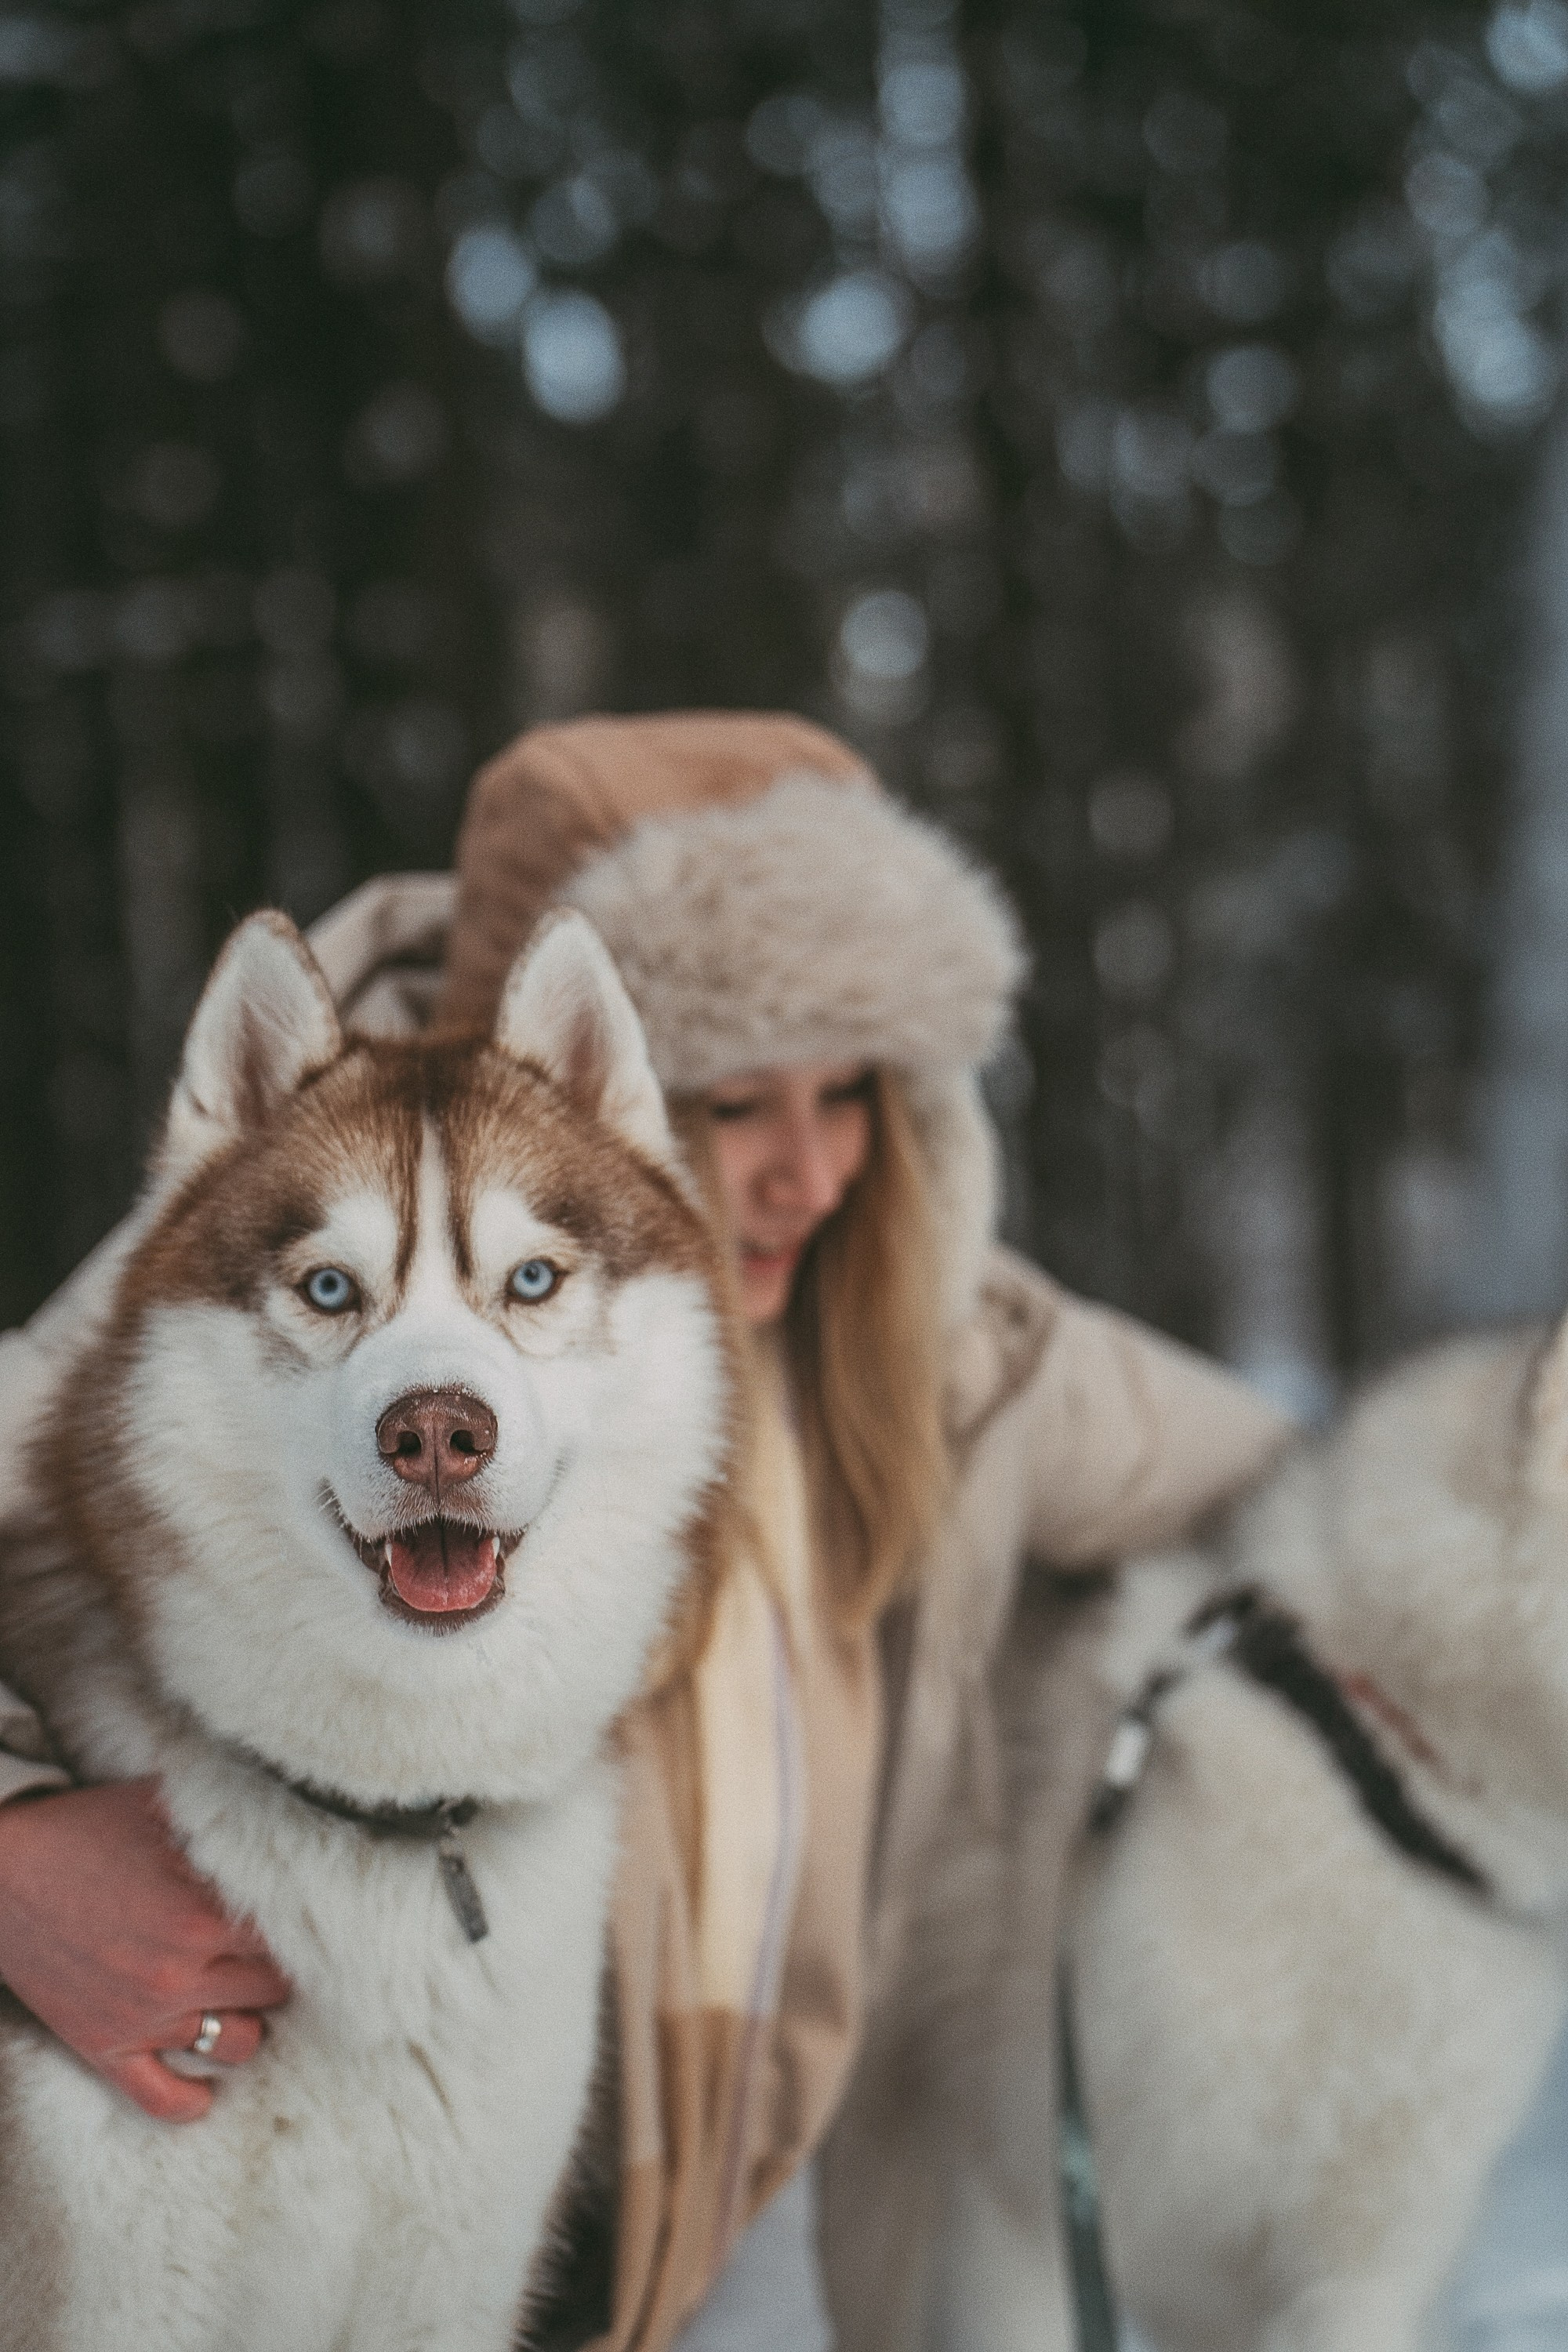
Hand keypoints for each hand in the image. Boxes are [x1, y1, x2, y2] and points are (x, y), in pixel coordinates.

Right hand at [0, 1779, 290, 2121]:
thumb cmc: (84, 1829)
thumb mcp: (161, 1805)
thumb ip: (225, 1815)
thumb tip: (285, 1809)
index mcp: (202, 1914)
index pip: (294, 1934)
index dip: (308, 1920)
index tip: (313, 1912)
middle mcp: (180, 1974)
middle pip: (277, 1989)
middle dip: (282, 1966)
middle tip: (276, 1949)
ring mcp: (143, 2019)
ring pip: (238, 2044)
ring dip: (249, 2022)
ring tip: (244, 1996)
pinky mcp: (105, 2048)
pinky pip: (163, 2099)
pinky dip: (192, 2100)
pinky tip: (206, 2085)